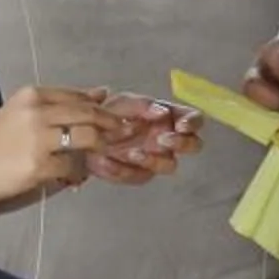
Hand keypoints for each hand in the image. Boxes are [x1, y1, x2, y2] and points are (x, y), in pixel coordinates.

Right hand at [0, 85, 110, 210]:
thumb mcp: (22, 113)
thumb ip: (59, 104)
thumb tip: (101, 93)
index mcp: (31, 96)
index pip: (77, 97)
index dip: (101, 107)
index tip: (116, 115)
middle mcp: (36, 113)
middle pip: (87, 114)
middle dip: (110, 123)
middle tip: (123, 132)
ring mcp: (37, 140)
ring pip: (86, 138)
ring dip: (99, 146)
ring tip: (102, 153)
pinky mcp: (38, 165)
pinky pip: (70, 167)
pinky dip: (76, 172)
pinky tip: (74, 176)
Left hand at [86, 88, 201, 186]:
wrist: (83, 134)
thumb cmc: (109, 113)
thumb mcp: (123, 102)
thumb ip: (144, 106)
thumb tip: (163, 112)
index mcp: (170, 117)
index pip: (194, 120)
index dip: (193, 123)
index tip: (181, 125)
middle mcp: (168, 139)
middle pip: (193, 145)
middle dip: (182, 143)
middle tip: (162, 139)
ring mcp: (156, 158)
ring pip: (170, 165)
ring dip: (154, 160)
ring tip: (131, 153)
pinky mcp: (139, 174)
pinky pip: (140, 176)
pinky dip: (124, 170)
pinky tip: (108, 161)